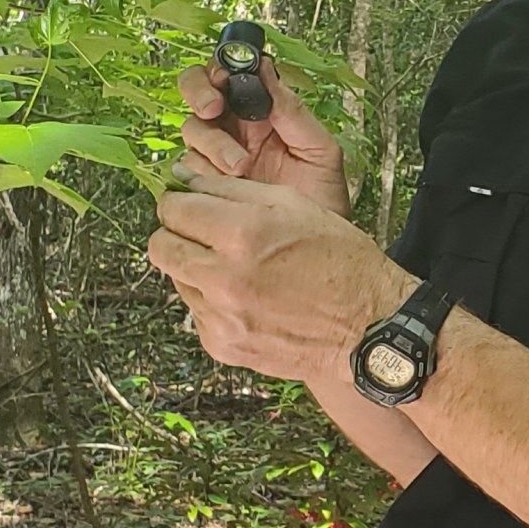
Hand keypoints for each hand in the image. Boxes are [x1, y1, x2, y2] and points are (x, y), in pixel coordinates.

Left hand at [149, 160, 411, 380]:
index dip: (180, 203)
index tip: (190, 205)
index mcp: (241, 233)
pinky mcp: (222, 346)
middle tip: (203, 235)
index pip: (173, 209)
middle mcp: (223, 277)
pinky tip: (248, 300)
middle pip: (160, 246)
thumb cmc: (341, 261)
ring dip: (196, 270)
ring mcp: (220, 317)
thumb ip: (233, 191)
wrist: (368, 328)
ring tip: (236, 270)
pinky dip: (213, 304)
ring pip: (176, 280)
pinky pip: (197, 314)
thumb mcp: (295, 205)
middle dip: (176, 235)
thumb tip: (186, 181)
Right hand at [177, 53, 350, 219]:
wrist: (318, 253)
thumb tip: (266, 69)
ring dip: (211, 143)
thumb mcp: (320, 150)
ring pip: (192, 130)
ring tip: (240, 166)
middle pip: (198, 93)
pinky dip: (198, 173)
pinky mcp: (206, 186)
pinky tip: (222, 183)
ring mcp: (218, 157)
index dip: (220, 69)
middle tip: (213, 110)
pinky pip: (186, 169)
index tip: (226, 78)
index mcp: (264, 112)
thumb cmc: (325, 201)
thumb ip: (292, 111)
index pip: (230, 75)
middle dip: (199, 93)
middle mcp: (237, 129)